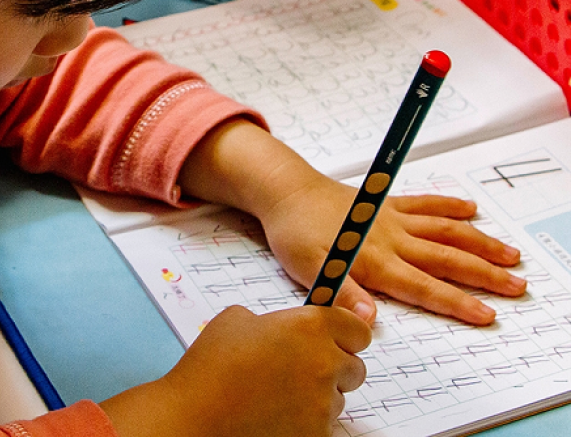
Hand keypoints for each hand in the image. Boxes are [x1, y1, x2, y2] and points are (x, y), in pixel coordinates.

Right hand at [100, 305, 370, 436]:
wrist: (197, 413)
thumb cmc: (212, 365)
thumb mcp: (237, 319)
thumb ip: (274, 320)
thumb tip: (283, 330)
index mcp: (311, 326)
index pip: (359, 330)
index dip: (345, 335)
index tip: (336, 340)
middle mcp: (325, 361)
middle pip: (355, 367)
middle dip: (334, 368)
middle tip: (301, 371)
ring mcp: (323, 401)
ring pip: (339, 398)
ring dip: (319, 396)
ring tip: (279, 395)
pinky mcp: (317, 432)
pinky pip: (324, 424)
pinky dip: (307, 421)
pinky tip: (277, 414)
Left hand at [260, 182, 525, 325]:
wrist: (287, 192)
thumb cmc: (295, 233)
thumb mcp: (308, 268)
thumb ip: (340, 292)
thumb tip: (368, 319)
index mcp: (374, 261)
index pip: (423, 287)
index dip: (456, 302)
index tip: (486, 314)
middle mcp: (391, 239)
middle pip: (447, 259)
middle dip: (484, 275)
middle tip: (517, 286)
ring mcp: (392, 219)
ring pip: (446, 231)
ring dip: (479, 242)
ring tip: (509, 254)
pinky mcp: (387, 204)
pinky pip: (426, 203)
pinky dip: (450, 206)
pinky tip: (471, 209)